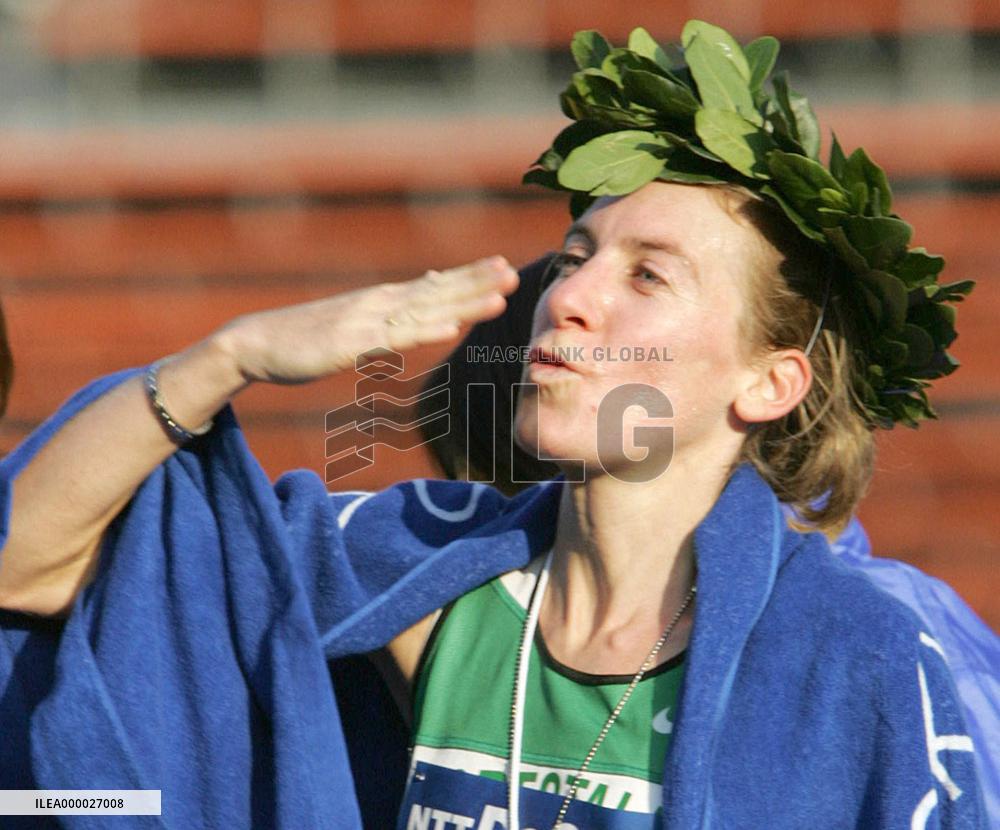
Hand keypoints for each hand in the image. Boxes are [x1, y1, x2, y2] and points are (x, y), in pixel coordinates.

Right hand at [216, 256, 518, 384]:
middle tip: (514, 271)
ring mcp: (367, 321)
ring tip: (499, 296)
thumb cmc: (306, 337)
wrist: (257, 343)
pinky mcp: (352, 343)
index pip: (433, 283)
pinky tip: (452, 326)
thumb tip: (411, 305)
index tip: (501, 264)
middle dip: (477, 281)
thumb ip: (382, 316)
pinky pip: (396, 338)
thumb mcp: (352, 323)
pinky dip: (426, 330)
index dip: (468, 275)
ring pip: (425, 310)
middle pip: (437, 290)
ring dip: (464, 302)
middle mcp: (380, 303)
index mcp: (382, 300)